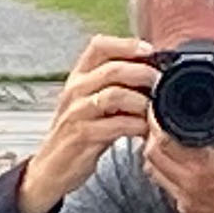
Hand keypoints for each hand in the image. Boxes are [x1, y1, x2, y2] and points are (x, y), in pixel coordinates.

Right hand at [23, 35, 156, 212]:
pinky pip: (116, 125)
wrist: (51, 167)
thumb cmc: (80, 131)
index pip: (99, 45)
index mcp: (79, 76)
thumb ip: (116, 85)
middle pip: (112, 69)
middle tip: (161, 82)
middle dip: (143, 73)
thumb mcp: (93, 102)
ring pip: (114, 95)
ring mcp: (77, 112)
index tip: (150, 50)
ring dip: (141, 101)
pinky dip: (136, 125)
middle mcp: (75, 89)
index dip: (127, 44)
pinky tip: (145, 130)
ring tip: (155, 109)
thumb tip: (153, 70)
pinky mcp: (82, 135)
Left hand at [143, 117, 213, 212]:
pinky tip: (180, 168)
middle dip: (151, 138)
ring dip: (156, 158)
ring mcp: (185, 201)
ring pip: (154, 174)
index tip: (158, 112)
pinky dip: (167, 175)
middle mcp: (188, 185)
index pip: (161, 141)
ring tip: (167, 145)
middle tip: (158, 127)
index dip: (155, 123)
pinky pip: (167, 190)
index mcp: (201, 166)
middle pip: (150, 157)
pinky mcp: (187, 212)